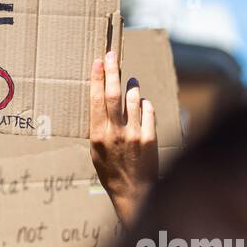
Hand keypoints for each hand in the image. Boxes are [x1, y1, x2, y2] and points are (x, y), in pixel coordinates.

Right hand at [89, 48, 157, 224]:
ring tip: (130, 81)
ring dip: (132, 86)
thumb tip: (101, 102)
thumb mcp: (95, 151)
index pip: (97, 99)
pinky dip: (144, 103)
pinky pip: (148, 110)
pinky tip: (141, 103)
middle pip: (114, 93)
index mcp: (98, 135)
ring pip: (133, 98)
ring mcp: (135, 134)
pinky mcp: (151, 137)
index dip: (97, 77)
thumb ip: (98, 127)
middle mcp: (116, 132)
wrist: (133, 192)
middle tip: (112, 54)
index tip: (98, 61)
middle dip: (113, 70)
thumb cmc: (110, 172)